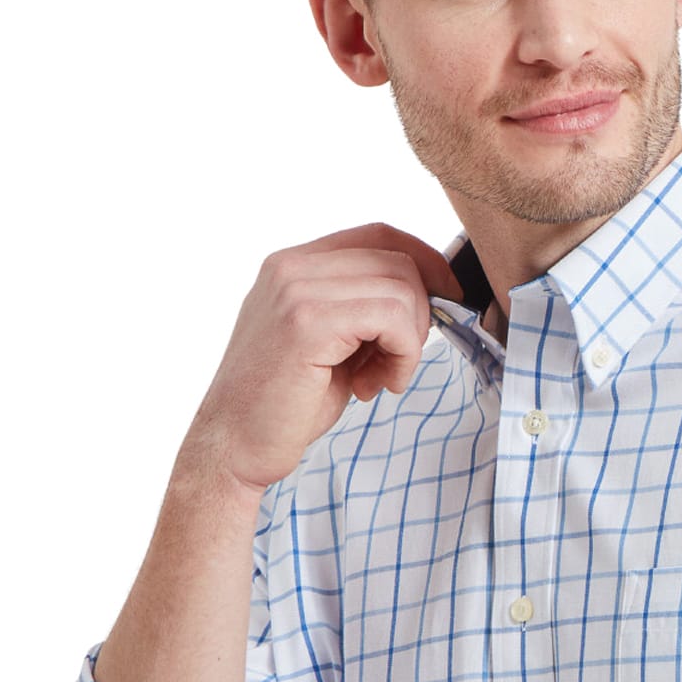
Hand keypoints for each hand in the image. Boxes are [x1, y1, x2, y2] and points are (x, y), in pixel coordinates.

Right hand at [185, 223, 464, 493]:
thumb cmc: (282, 405)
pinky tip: (378, 384)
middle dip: (422, 312)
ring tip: (383, 377)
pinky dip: (403, 353)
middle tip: (400, 360)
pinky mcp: (307, 323)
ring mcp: (296, 290)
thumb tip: (429, 297)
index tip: (447, 298)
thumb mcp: (329, 345)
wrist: (234, 446)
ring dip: (411, 340)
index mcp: (293, 265)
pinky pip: (391, 317)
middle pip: (396, 259)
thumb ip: (363, 312)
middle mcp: (291, 267)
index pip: (378, 234)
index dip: (424, 261)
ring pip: (401, 288)